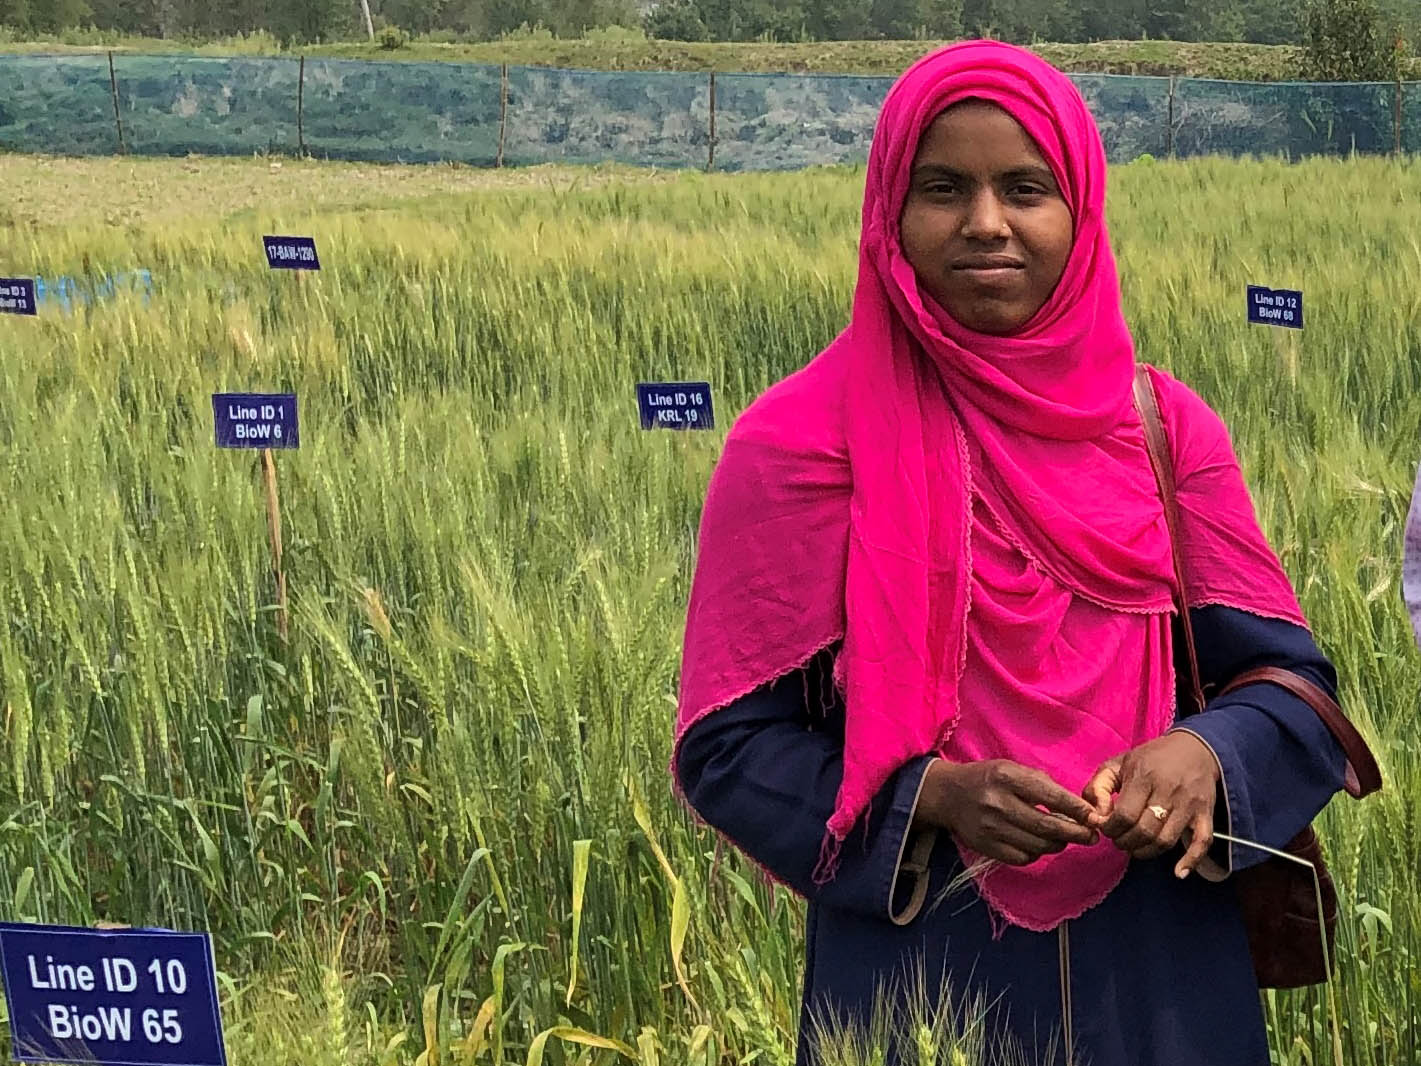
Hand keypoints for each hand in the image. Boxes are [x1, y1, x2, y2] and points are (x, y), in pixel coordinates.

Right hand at [915, 758, 1099, 866]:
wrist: (948, 794)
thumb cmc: (988, 778)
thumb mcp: (1012, 769)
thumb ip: (1042, 785)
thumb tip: (1077, 808)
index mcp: (1007, 778)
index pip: (1051, 796)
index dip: (1077, 809)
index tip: (1094, 816)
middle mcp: (998, 803)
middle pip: (1047, 826)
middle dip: (1076, 833)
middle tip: (1092, 836)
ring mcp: (991, 828)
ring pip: (1038, 845)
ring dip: (1059, 844)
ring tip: (1065, 838)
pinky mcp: (987, 846)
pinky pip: (1023, 857)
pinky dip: (1037, 853)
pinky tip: (1039, 844)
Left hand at [1081, 732, 1220, 878]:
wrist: (1195, 748)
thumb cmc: (1152, 758)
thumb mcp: (1119, 763)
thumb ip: (1098, 786)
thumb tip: (1096, 815)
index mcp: (1144, 776)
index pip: (1124, 815)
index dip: (1110, 828)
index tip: (1106, 828)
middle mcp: (1168, 791)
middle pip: (1143, 831)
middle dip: (1125, 842)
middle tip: (1119, 839)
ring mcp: (1189, 804)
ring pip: (1166, 840)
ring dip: (1146, 851)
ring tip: (1135, 847)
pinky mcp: (1206, 813)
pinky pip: (1202, 842)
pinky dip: (1191, 861)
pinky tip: (1179, 873)